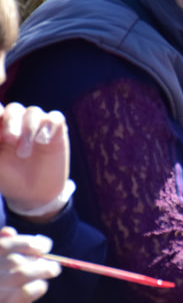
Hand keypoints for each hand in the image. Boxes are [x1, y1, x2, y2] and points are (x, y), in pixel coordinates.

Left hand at [0, 103, 69, 218]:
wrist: (34, 194)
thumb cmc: (10, 178)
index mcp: (1, 128)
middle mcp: (19, 123)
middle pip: (15, 109)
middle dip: (11, 122)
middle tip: (10, 140)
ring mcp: (39, 127)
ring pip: (34, 112)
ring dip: (29, 130)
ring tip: (24, 153)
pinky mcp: (57, 132)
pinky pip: (56, 118)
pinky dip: (50, 125)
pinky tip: (44, 140)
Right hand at [0, 227, 59, 302]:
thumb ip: (2, 252)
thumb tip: (9, 231)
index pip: (2, 245)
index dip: (26, 242)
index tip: (44, 245)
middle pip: (16, 259)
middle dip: (39, 258)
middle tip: (52, 262)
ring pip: (22, 272)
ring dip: (44, 270)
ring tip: (53, 271)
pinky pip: (27, 291)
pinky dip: (39, 286)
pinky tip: (41, 288)